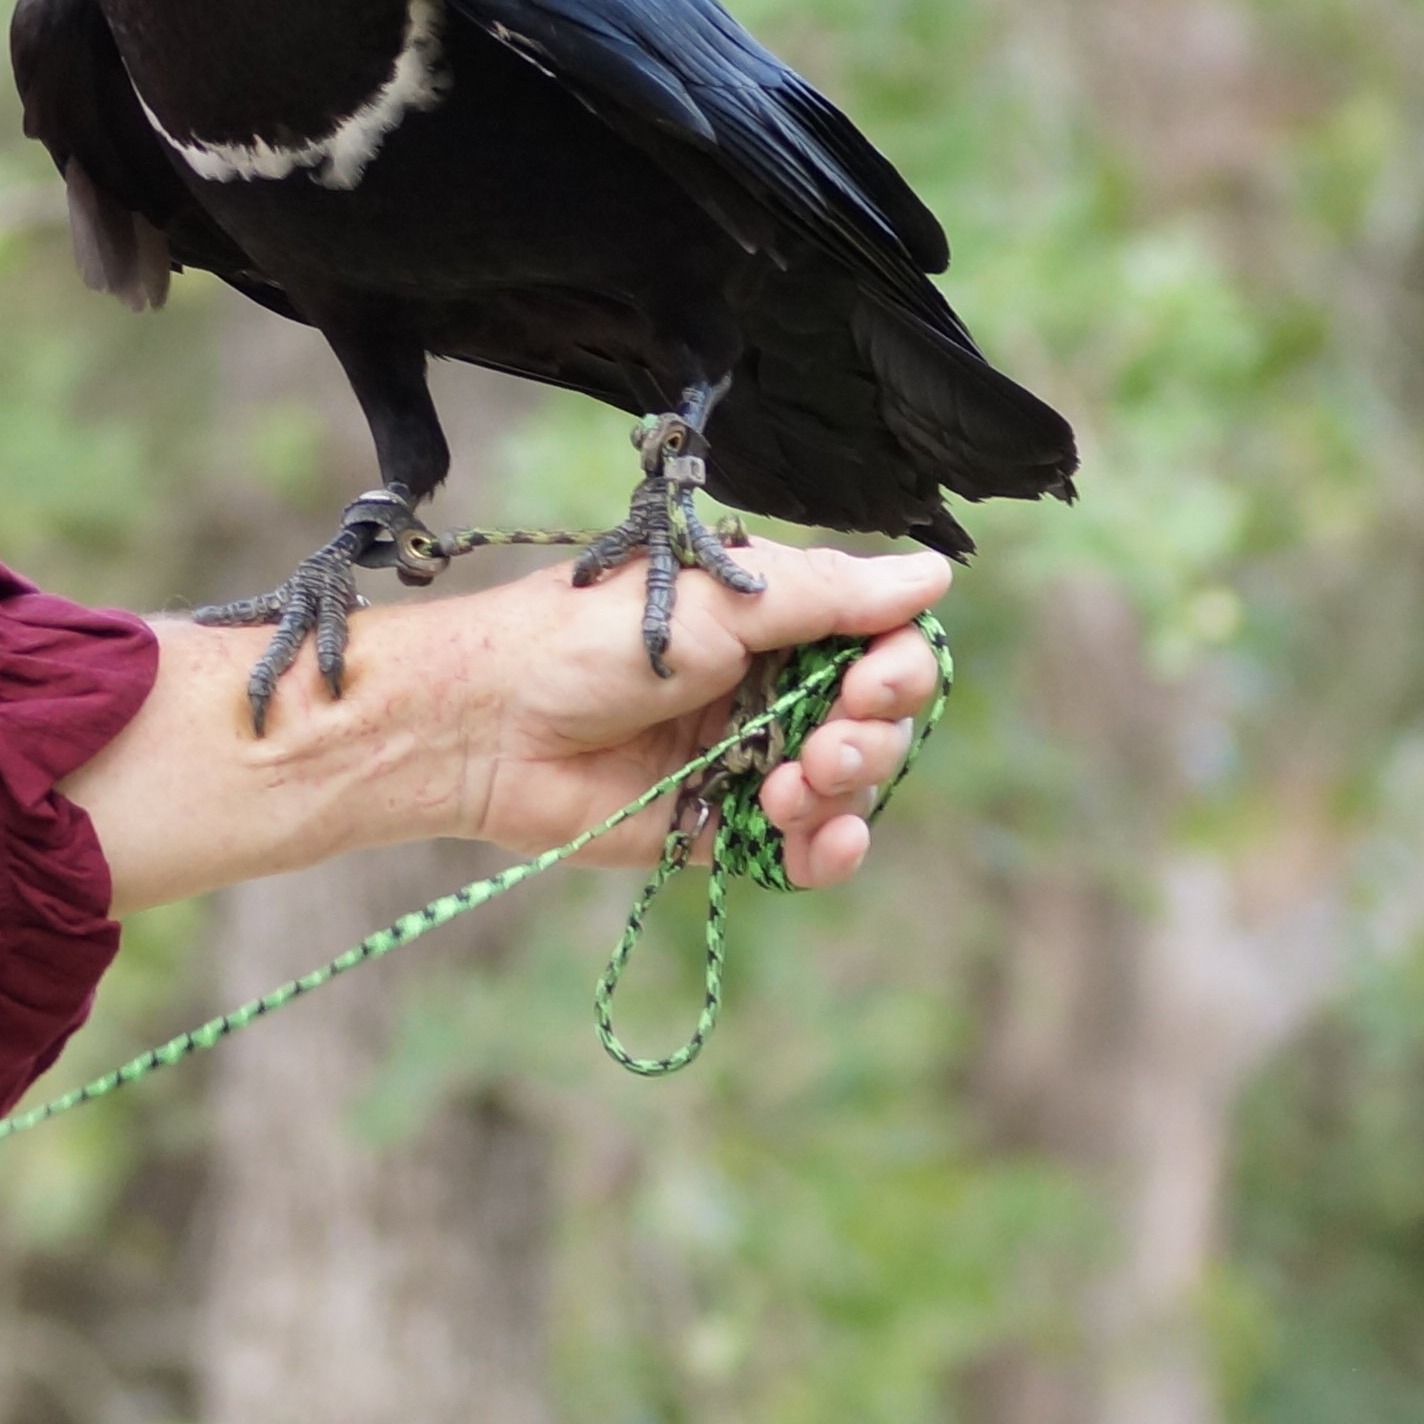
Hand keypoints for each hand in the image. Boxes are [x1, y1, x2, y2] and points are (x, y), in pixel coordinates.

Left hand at [431, 536, 950, 883]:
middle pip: (875, 719)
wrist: (489, 726)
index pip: (878, 643)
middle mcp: (765, 684)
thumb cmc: (590, 641)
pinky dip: (826, 851)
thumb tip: (933, 571)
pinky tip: (822, 844)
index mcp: (769, 618)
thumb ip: (830, 595)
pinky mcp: (718, 826)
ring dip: (843, 791)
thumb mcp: (720, 601)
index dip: (896, 669)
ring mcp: (744, 757)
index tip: (871, 684)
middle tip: (827, 745)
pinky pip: (801, 850)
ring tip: (792, 788)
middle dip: (870, 736)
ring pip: (847, 787)